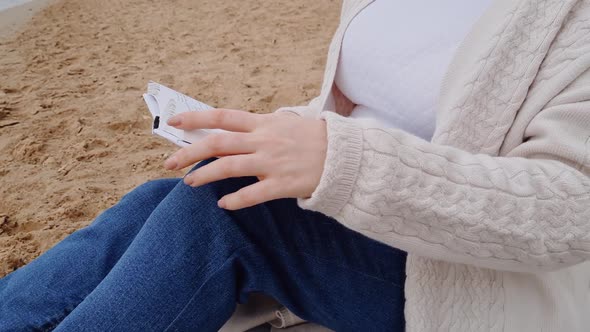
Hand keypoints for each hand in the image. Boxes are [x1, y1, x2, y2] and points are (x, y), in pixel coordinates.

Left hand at [163, 109, 326, 209]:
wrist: (344, 156)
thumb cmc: (313, 138)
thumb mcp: (285, 123)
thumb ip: (259, 126)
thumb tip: (234, 129)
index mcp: (263, 123)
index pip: (222, 117)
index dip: (196, 118)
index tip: (174, 122)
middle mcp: (264, 141)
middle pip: (218, 143)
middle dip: (190, 152)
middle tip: (169, 163)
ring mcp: (272, 163)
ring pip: (229, 167)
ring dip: (205, 175)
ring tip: (189, 182)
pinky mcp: (282, 184)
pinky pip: (253, 194)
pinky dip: (235, 200)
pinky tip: (223, 204)